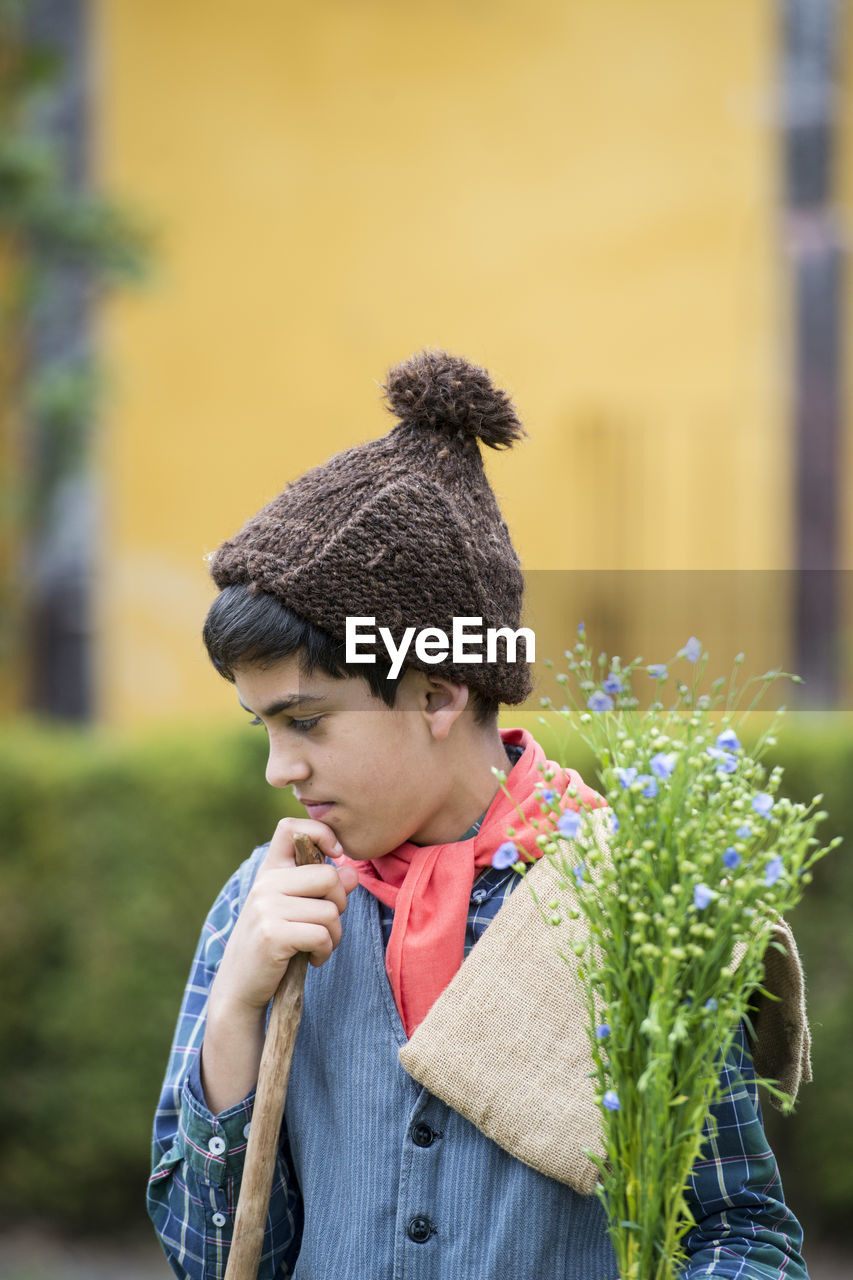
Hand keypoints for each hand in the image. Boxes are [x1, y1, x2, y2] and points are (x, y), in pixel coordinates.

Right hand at [201, 818, 358, 1112]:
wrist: (240, 988)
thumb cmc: (273, 946)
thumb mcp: (294, 911)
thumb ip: (320, 889)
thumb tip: (351, 874)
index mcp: (269, 871)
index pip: (291, 828)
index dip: (321, 833)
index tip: (335, 855)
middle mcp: (265, 884)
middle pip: (329, 877)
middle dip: (340, 904)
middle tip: (327, 925)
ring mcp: (266, 908)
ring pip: (330, 911)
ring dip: (334, 936)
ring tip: (318, 946)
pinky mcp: (273, 935)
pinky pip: (322, 935)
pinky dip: (325, 951)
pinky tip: (313, 960)